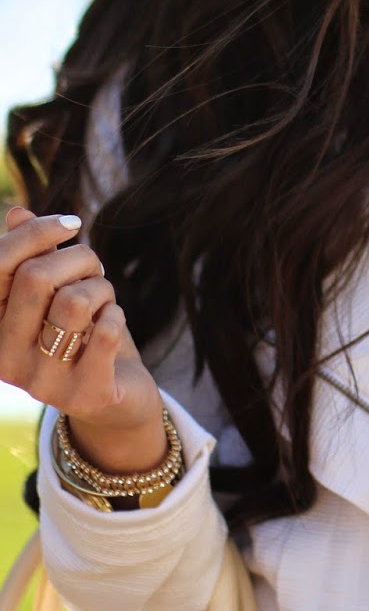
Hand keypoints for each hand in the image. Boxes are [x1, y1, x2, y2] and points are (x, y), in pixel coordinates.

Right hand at [0, 207, 164, 469]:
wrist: (114, 399)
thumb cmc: (78, 334)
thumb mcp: (54, 293)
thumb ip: (32, 255)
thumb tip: (17, 212)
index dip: (35, 233)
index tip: (72, 224)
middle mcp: (4, 359)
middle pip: (36, 278)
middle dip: (79, 259)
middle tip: (94, 269)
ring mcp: (42, 383)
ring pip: (73, 302)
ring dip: (101, 288)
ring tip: (104, 299)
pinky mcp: (84, 396)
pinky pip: (106, 332)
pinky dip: (117, 315)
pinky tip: (112, 322)